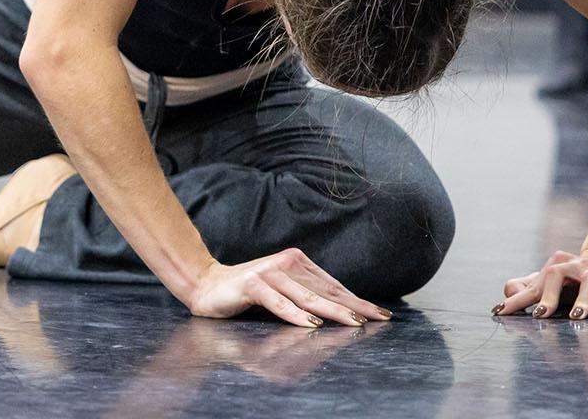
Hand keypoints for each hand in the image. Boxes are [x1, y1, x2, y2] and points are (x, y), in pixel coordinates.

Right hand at [185, 248, 392, 327]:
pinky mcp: (252, 285)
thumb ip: (306, 295)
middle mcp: (287, 264)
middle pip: (326, 291)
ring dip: (332, 311)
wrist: (207, 285)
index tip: (380, 313)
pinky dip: (295, 314)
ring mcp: (269, 273)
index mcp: (297, 263)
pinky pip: (278, 302)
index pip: (333, 285)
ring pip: (307, 297)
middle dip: (354, 307)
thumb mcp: (282, 290)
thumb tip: (341, 309)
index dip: (357, 300)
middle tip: (379, 319)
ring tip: (354, 322)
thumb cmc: (249, 291)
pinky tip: (311, 324)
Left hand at [492, 249, 587, 321]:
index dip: (519, 299)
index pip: (533, 284)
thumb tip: (508, 293)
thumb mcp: (547, 283)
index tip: (502, 312)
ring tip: (577, 316)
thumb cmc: (571, 280)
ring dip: (584, 300)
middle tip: (541, 314)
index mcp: (555, 268)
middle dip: (549, 296)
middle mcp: (575, 268)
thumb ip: (526, 288)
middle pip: (556, 276)